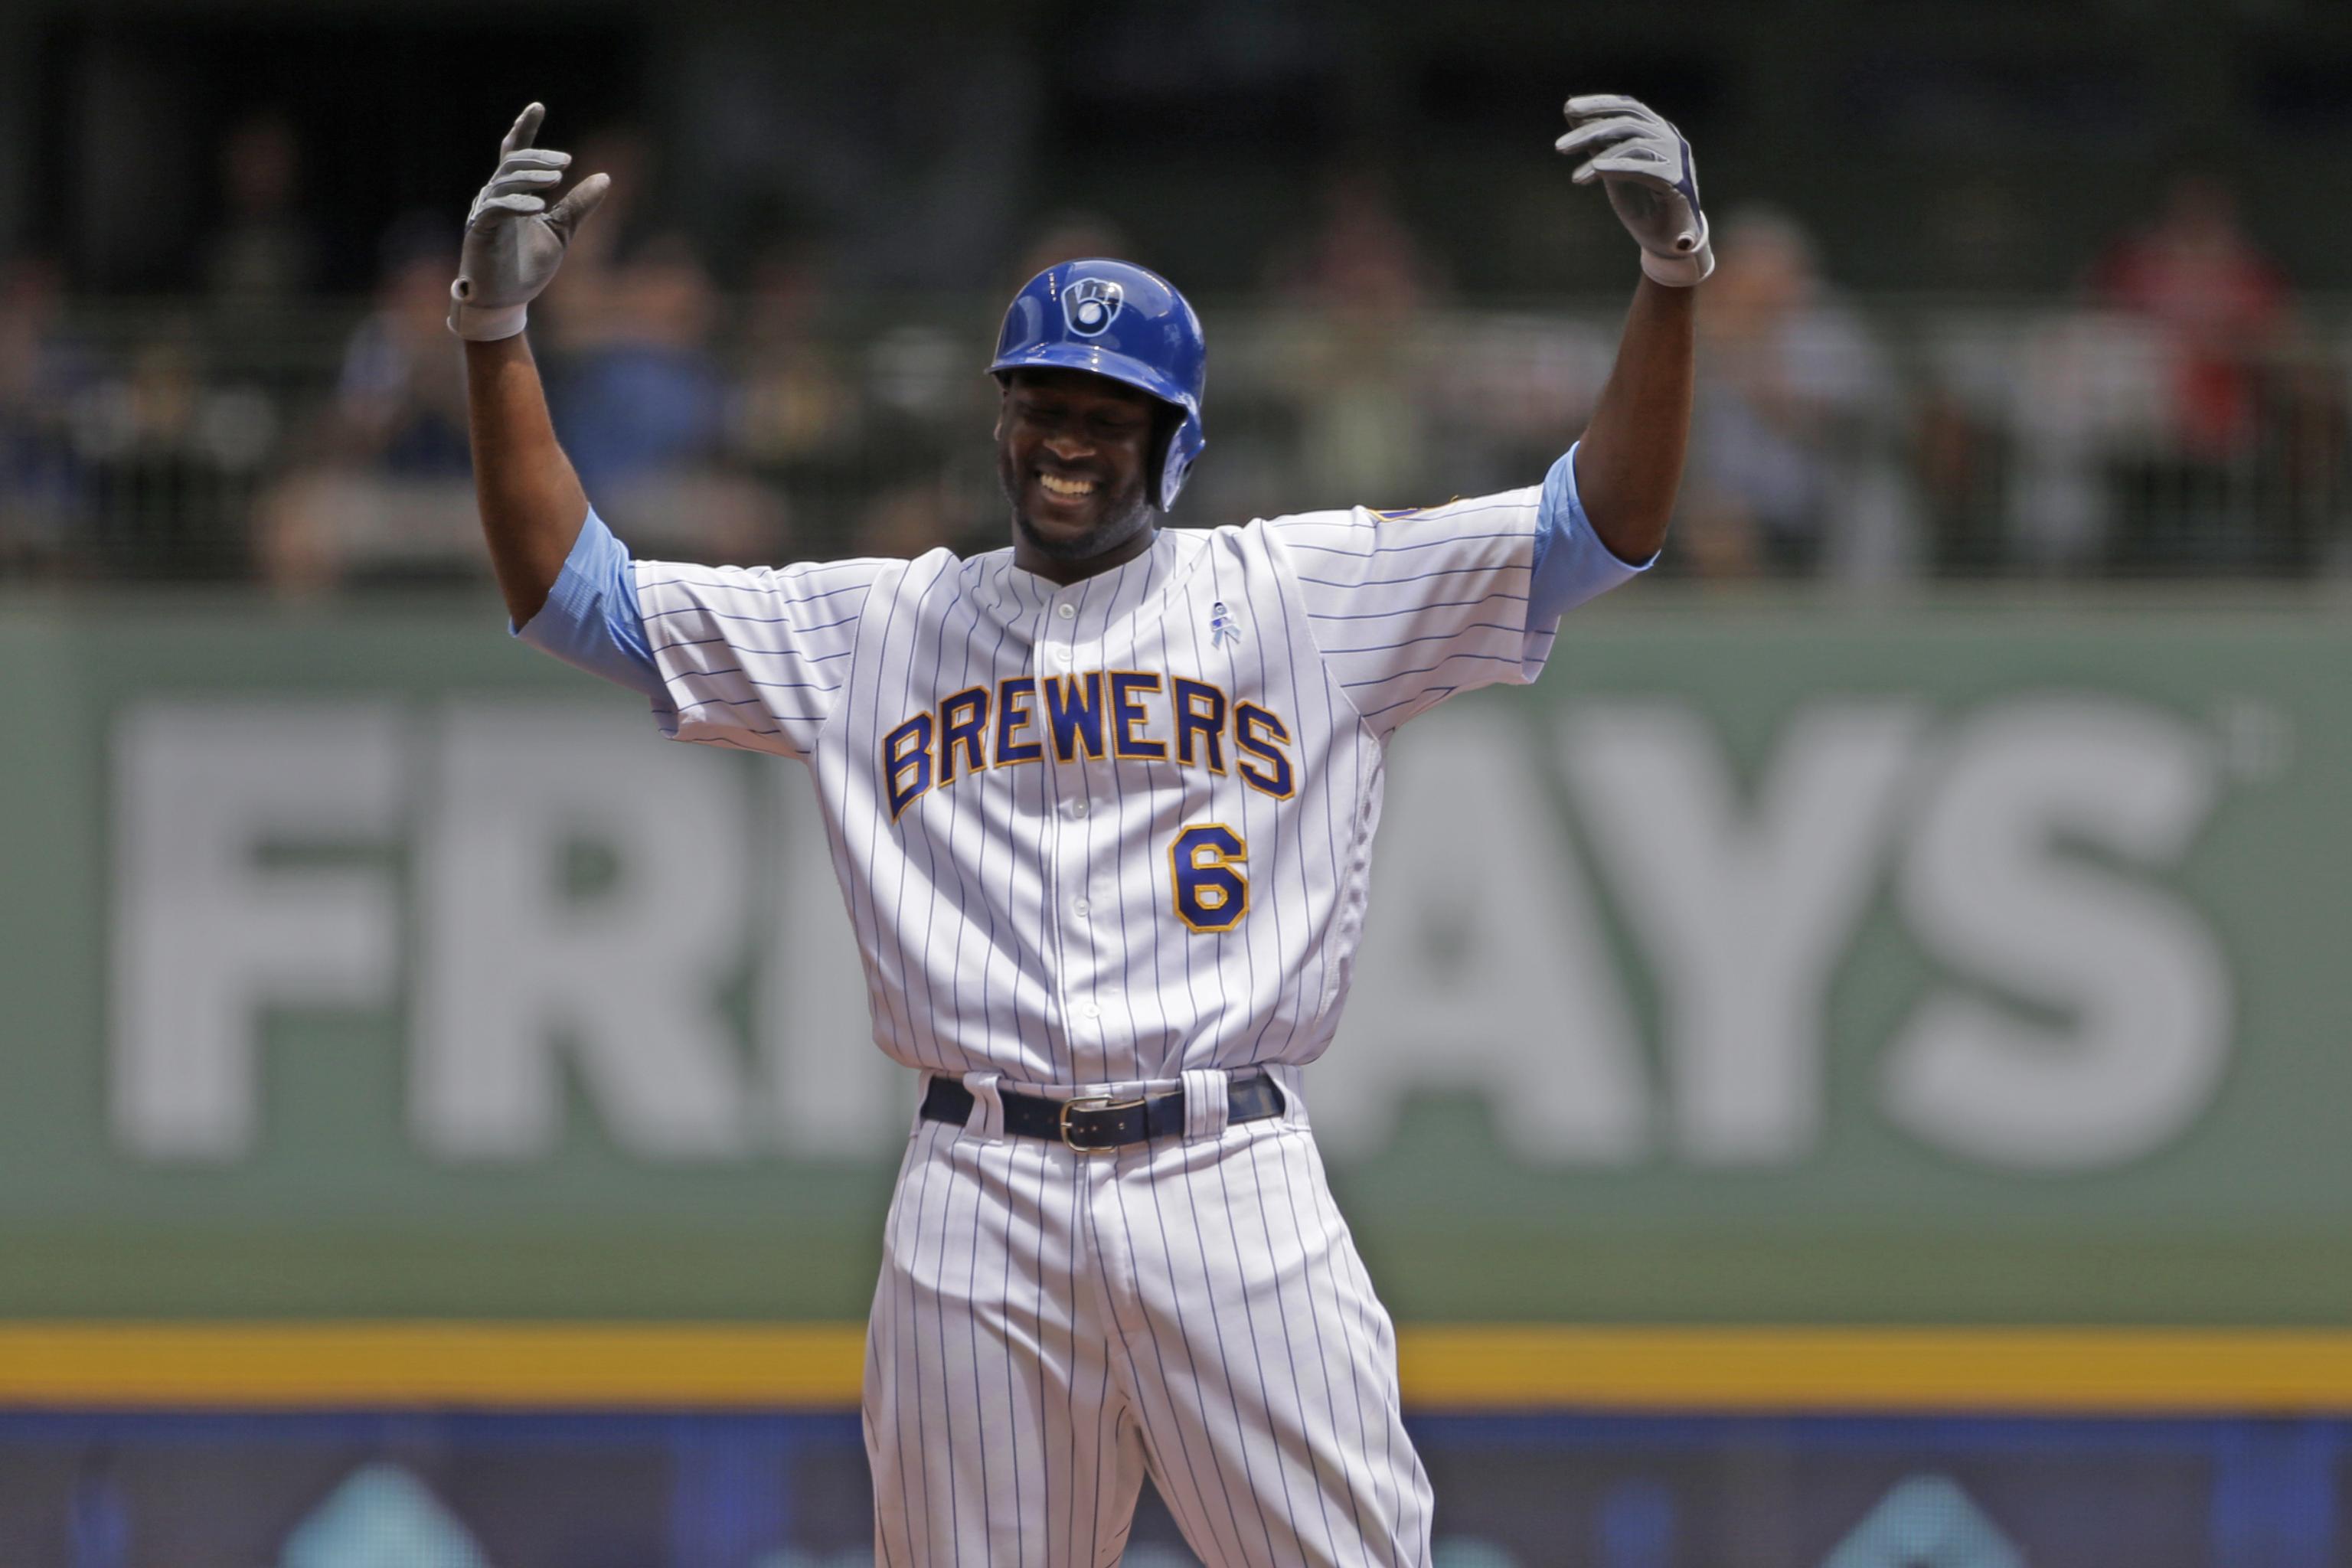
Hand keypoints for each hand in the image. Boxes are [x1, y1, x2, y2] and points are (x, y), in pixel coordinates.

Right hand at [449, 103, 610, 341]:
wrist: (507, 300)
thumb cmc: (528, 266)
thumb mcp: (562, 231)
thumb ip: (579, 205)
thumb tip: (605, 177)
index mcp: (514, 192)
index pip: (516, 152)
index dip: (526, 129)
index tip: (538, 106)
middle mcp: (496, 195)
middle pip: (513, 161)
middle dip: (539, 157)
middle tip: (565, 162)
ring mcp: (485, 211)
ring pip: (505, 180)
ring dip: (531, 177)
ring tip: (556, 178)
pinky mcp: (480, 230)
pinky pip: (497, 208)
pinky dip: (518, 203)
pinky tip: (539, 206)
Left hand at [1556, 95, 1712, 286]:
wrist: (1667, 241)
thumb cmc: (1641, 203)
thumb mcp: (1612, 168)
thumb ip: (1598, 142)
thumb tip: (1573, 114)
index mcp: (1656, 130)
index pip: (1627, 107)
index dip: (1598, 105)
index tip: (1568, 108)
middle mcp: (1669, 137)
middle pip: (1627, 122)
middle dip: (1590, 131)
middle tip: (1560, 147)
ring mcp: (1676, 157)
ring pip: (1633, 143)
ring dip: (1598, 156)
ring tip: (1574, 178)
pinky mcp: (1676, 180)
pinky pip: (1643, 167)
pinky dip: (1617, 167)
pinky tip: (1594, 172)